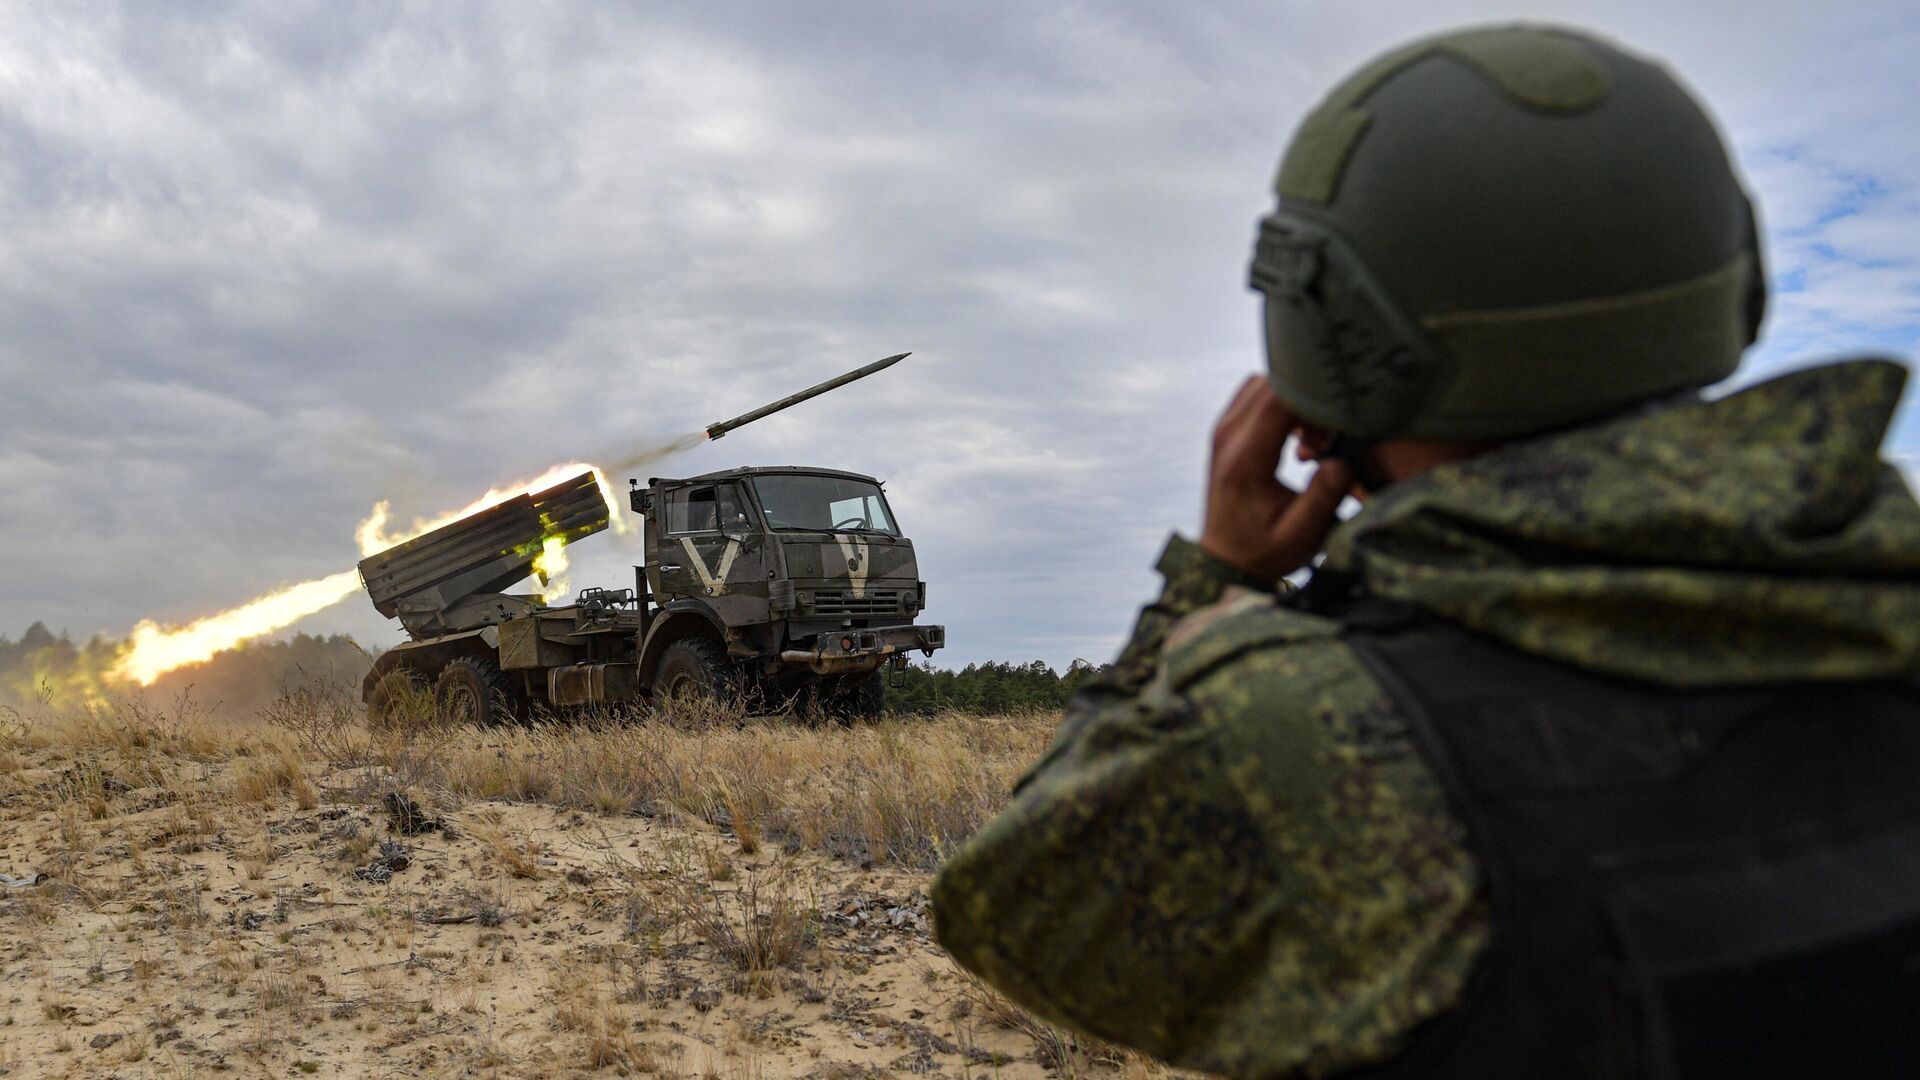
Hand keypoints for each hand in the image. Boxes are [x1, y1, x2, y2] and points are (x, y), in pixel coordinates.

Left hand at [1199, 376, 1354, 580]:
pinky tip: (1299, 436)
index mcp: (1245, 458)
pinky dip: (1282, 405)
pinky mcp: (1227, 431)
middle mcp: (1228, 436)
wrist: (1226, 560)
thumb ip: (1325, 494)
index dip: (1316, 399)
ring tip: (1313, 439)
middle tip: (1327, 436)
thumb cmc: (1266, 550)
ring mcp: (1223, 430)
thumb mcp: (1303, 534)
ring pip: (1264, 384)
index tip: (1341, 418)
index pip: (1280, 399)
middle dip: (1308, 399)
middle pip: (1272, 383)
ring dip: (1294, 401)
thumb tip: (1342, 457)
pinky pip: (1256, 396)